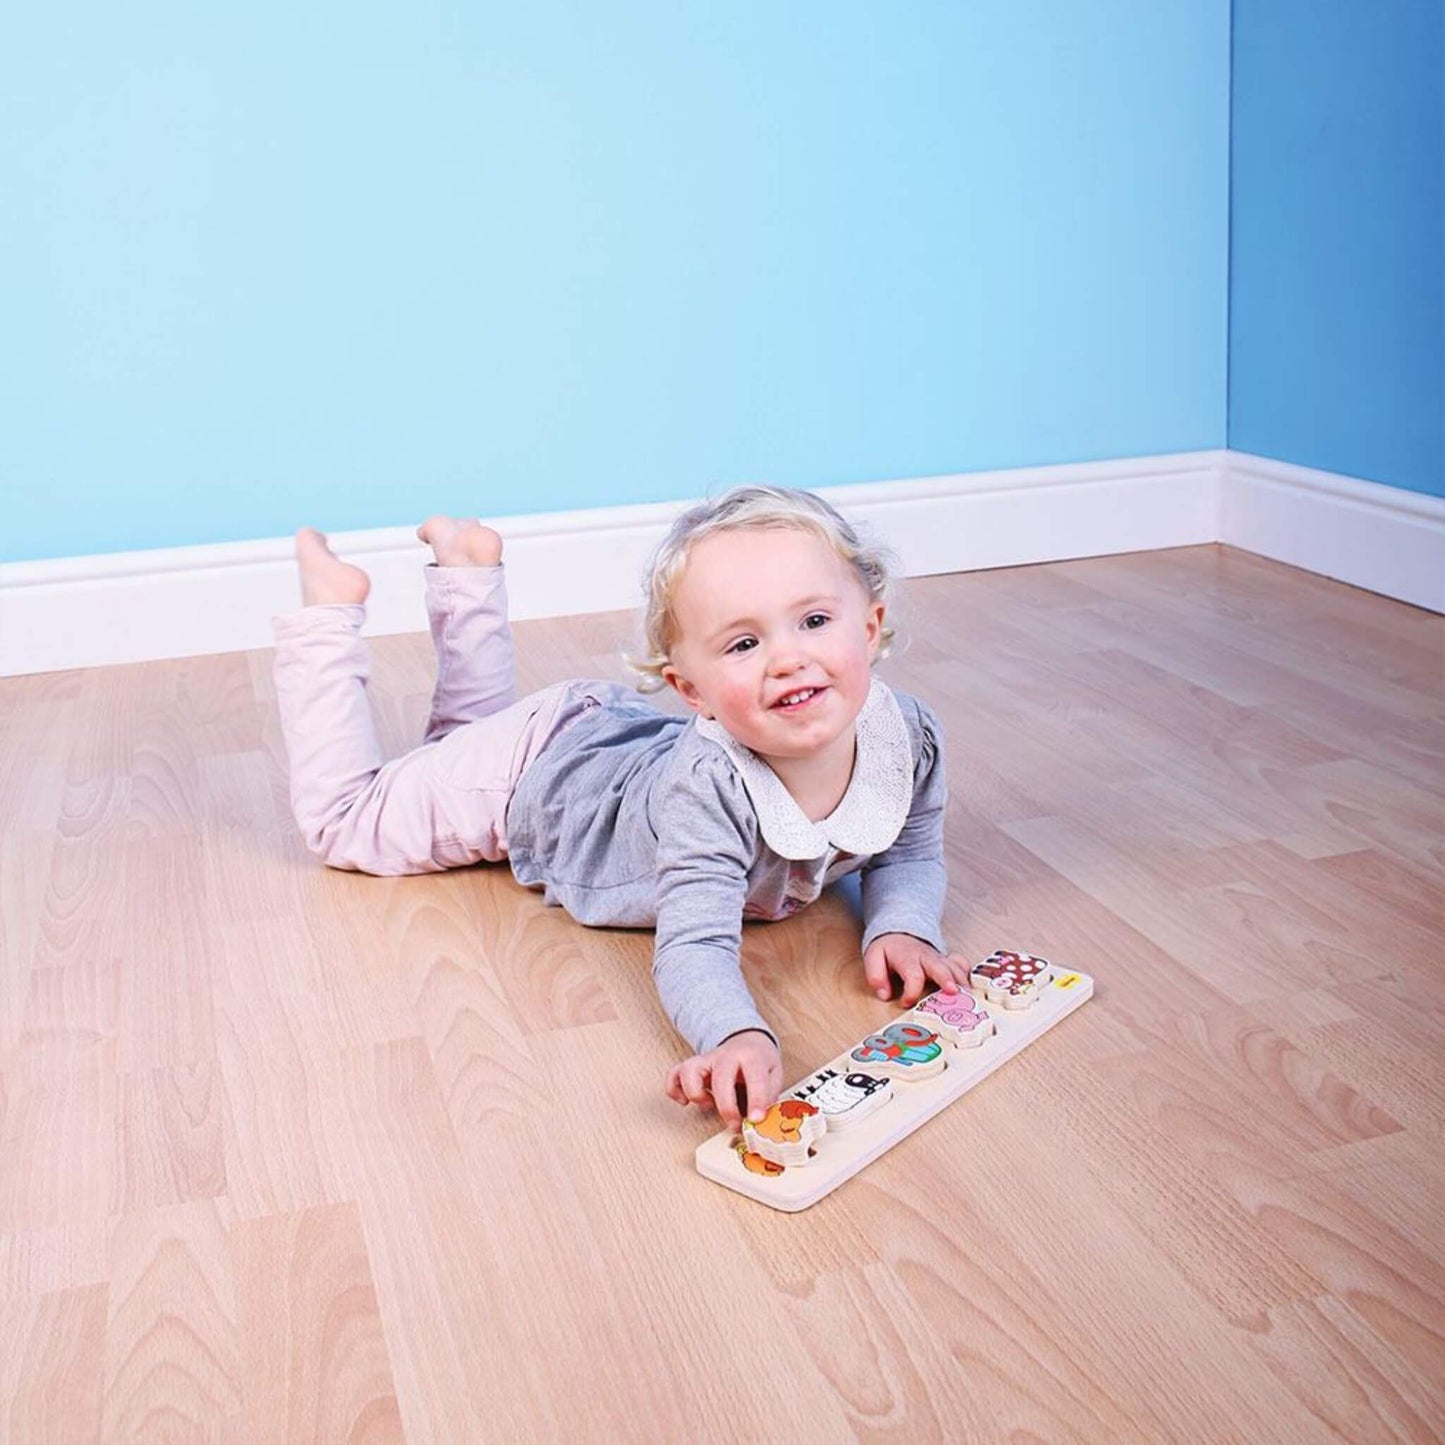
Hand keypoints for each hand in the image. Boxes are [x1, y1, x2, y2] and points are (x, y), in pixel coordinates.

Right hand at [665, 1030, 782, 1130]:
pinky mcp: (693, 1066)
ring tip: (709, 1104)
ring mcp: (706, 1059)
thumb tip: (760, 1119)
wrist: (747, 1040)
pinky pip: (674, 1074)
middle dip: (727, 1107)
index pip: (754, 1077)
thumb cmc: (759, 1060)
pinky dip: (674, 1090)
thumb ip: (768, 1095)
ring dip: (696, 1094)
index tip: (756, 1119)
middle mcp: (726, 1055)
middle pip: (720, 1078)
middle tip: (735, 1124)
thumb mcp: (774, 1073)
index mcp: (751, 1056)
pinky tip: (685, 1101)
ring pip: (689, 1071)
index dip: (756, 1101)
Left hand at [863, 934, 972, 1007]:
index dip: (911, 991)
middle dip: (947, 979)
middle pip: (940, 967)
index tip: (906, 1003)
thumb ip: (876, 976)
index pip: (912, 975)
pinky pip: (962, 963)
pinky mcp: (948, 960)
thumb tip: (883, 994)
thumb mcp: (874, 958)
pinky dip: (968, 974)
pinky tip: (971, 987)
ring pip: (955, 967)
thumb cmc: (889, 949)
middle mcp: (927, 957)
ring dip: (962, 982)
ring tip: (968, 997)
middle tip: (954, 992)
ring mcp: (940, 958)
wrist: (900, 932)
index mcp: (908, 958)